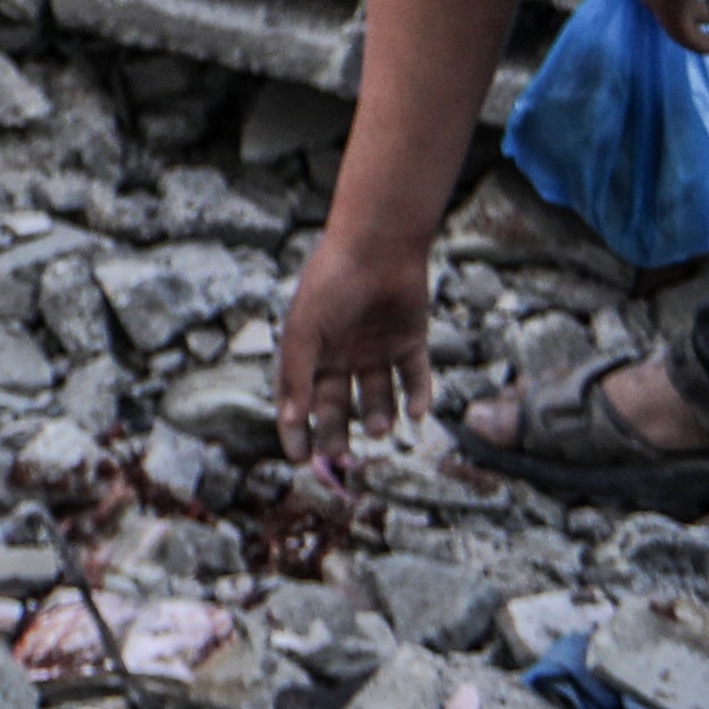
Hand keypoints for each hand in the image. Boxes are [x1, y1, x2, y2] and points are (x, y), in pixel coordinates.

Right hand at [275, 229, 435, 459]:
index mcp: (311, 353)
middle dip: (339, 436)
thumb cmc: (331, 283)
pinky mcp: (410, 343)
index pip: (299, 402)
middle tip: (346, 459)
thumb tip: (290, 420)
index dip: (298, 432)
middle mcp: (343, 356)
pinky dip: (419, 399)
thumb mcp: (304, 330)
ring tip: (381, 430)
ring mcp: (377, 351)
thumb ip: (296, 375)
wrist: (379, 247)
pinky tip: (417, 414)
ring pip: (378, 399)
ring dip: (380, 419)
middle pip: (339, 408)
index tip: (301, 461)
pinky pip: (415, 379)